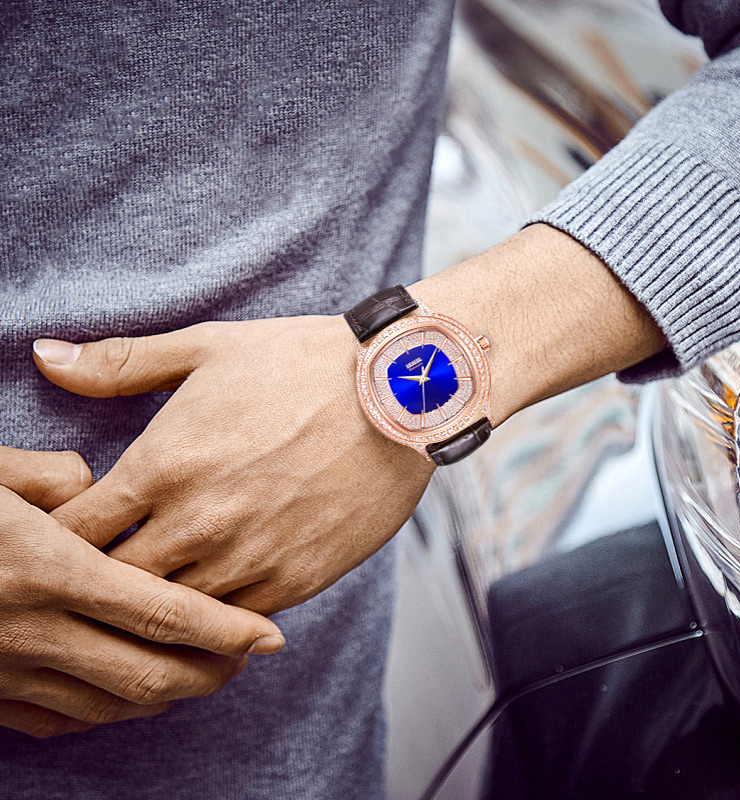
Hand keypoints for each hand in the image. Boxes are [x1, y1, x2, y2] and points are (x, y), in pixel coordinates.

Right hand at [0, 446, 283, 738]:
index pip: (161, 610)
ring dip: (168, 694)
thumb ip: (50, 477)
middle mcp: (28, 630)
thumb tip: (91, 484)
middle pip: (148, 672)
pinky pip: (54, 719)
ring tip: (205, 672)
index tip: (271, 634)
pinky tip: (127, 694)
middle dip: (210, 672)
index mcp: (45, 568)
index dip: (224, 628)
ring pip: (109, 705)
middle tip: (248, 658)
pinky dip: (105, 713)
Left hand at [33, 317, 433, 615]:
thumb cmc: (301, 364)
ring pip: (172, 613)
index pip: (74, 529)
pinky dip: (214, 615)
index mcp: (164, 464)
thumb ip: (118, 363)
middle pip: (112, 583)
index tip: (63, 534)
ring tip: (153, 590)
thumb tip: (43, 356)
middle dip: (97, 578)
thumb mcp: (207, 348)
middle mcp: (199, 523)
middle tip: (99, 570)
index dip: (56, 536)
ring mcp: (250, 558)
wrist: (401, 392)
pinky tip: (212, 596)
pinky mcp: (298, 580)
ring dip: (156, 604)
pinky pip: (233, 622)